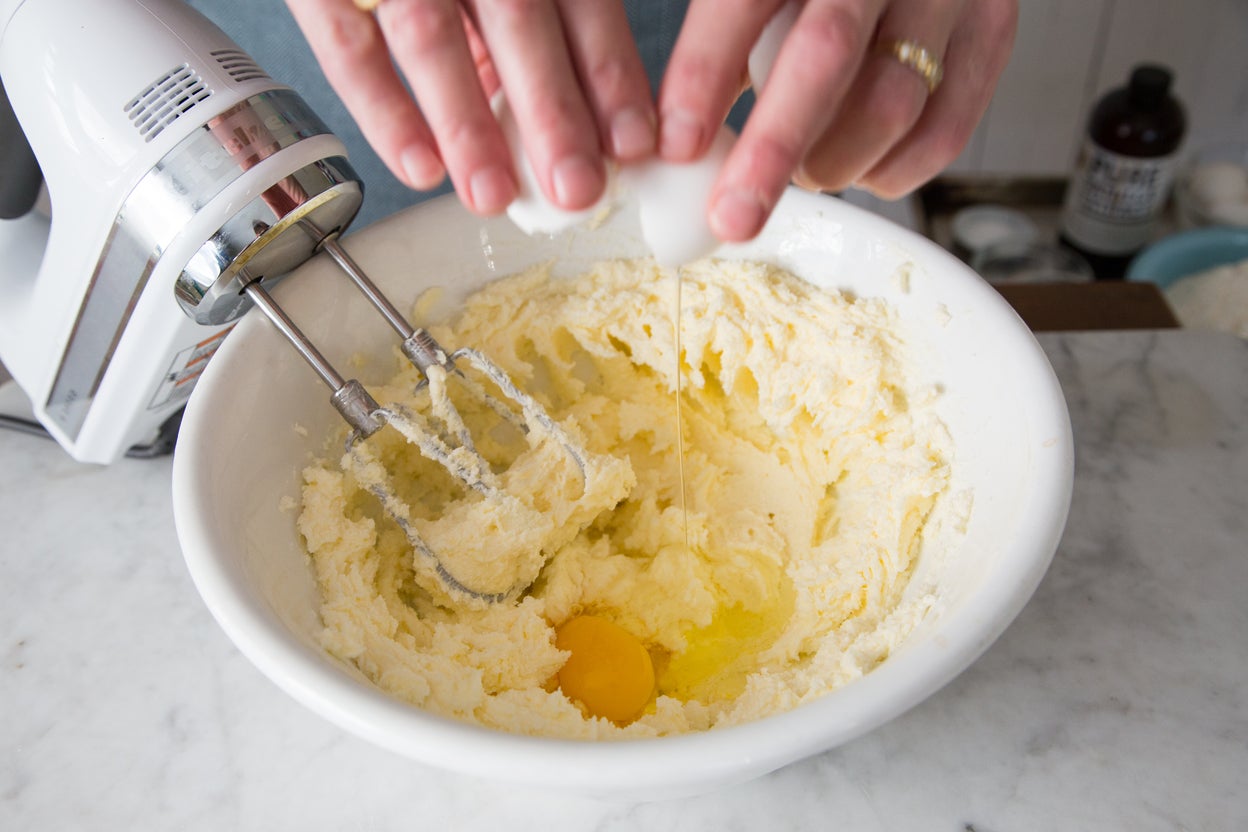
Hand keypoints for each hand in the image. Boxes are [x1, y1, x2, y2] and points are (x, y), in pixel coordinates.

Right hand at [283, 0, 655, 215]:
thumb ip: (531, 30)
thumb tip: (575, 122)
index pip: (581, 0)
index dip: (610, 72)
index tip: (635, 144)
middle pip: (517, 18)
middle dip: (552, 110)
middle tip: (576, 187)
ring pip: (431, 36)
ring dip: (467, 125)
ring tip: (494, 194)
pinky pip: (349, 48)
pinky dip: (385, 112)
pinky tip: (422, 168)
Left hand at [658, 0, 1017, 240]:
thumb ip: (725, 41)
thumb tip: (678, 144)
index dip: (706, 72)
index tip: (678, 145)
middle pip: (826, 55)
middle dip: (772, 149)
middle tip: (732, 217)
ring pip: (891, 103)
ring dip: (832, 162)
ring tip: (804, 171)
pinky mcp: (993, 30)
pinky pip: (943, 132)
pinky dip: (890, 171)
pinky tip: (860, 165)